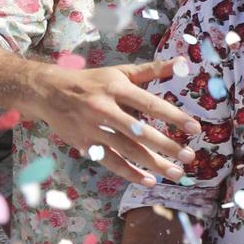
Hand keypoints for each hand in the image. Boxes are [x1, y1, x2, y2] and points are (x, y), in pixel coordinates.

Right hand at [32, 60, 199, 183]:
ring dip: (153, 164)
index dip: (173, 116)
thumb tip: (183, 62)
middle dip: (166, 146)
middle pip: (140, 131)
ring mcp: (93, 129)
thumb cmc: (93, 82)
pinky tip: (149, 181)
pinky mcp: (84, 144)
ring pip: (127, 150)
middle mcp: (104, 109)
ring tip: (176, 173)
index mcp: (117, 88)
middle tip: (190, 156)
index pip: (150, 104)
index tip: (195, 129)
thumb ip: (152, 70)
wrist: (48, 92)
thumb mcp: (120, 72)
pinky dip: (129, 173)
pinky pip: (110, 162)